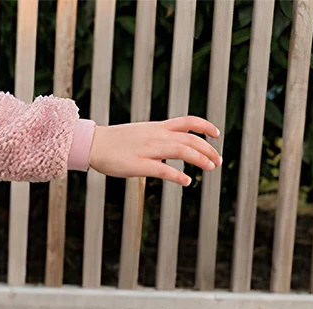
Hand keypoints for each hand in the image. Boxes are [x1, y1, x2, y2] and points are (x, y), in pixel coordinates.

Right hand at [87, 117, 220, 185]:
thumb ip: (160, 139)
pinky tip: (187, 182)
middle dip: (207, 149)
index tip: (217, 134)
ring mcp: (147, 150)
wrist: (93, 143)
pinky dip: (176, 175)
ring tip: (211, 168)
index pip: (187, 122)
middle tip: (219, 161)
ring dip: (199, 159)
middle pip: (188, 138)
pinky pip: (161, 169)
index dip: (205, 126)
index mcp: (157, 128)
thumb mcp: (142, 135)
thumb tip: (175, 148)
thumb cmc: (117, 143)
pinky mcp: (138, 165)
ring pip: (180, 150)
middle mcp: (156, 136)